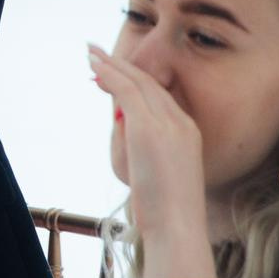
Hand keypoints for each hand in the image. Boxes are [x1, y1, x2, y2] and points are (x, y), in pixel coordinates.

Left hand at [87, 42, 215, 277]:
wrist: (177, 225)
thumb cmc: (160, 207)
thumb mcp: (146, 167)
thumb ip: (132, 138)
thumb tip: (117, 115)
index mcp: (188, 130)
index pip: (159, 95)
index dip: (135, 78)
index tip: (115, 69)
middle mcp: (181, 121)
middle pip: (148, 83)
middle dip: (121, 65)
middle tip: (97, 52)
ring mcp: (167, 123)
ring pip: (136, 82)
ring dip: (111, 65)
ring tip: (91, 53)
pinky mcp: (148, 127)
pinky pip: (126, 91)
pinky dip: (109, 75)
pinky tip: (94, 67)